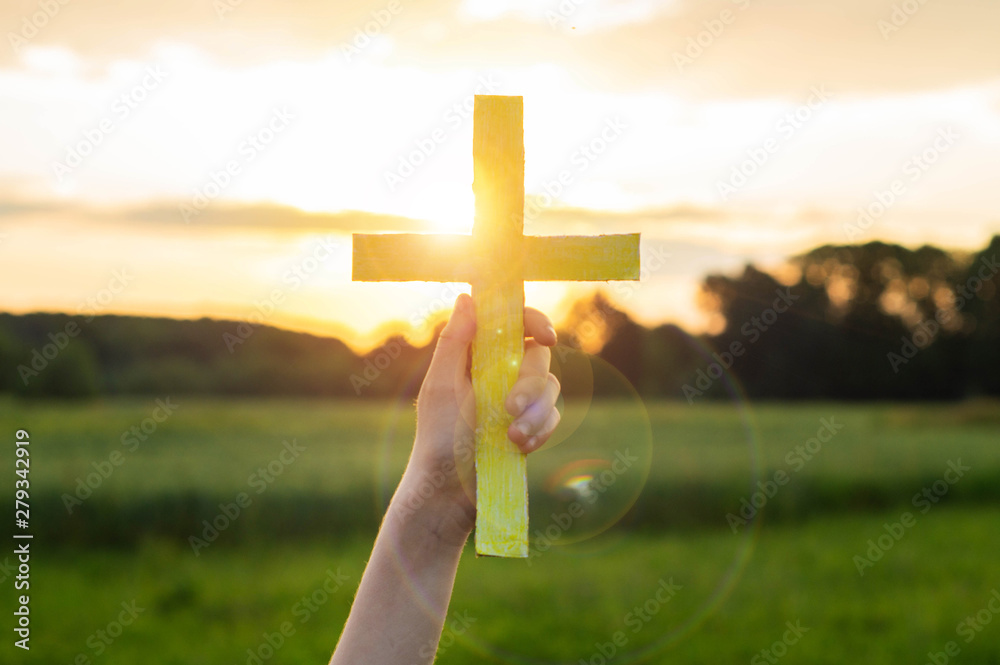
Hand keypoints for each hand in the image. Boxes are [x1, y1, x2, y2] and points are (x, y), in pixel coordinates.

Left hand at [395, 293, 560, 543]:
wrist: (448, 495)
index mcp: (474, 357)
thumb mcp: (441, 387)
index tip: (545, 336)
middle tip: (510, 407)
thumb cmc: (437, 440)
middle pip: (538, 357)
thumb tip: (468, 298)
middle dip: (529, 383)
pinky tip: (519, 448)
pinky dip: (539, 432)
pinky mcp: (530, 427)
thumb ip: (454, 342)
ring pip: (550, 388)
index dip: (533, 322)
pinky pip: (553, 417)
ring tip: (511, 437)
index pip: (511, 324)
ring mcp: (517, 401)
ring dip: (534, 413)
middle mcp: (498, 374)